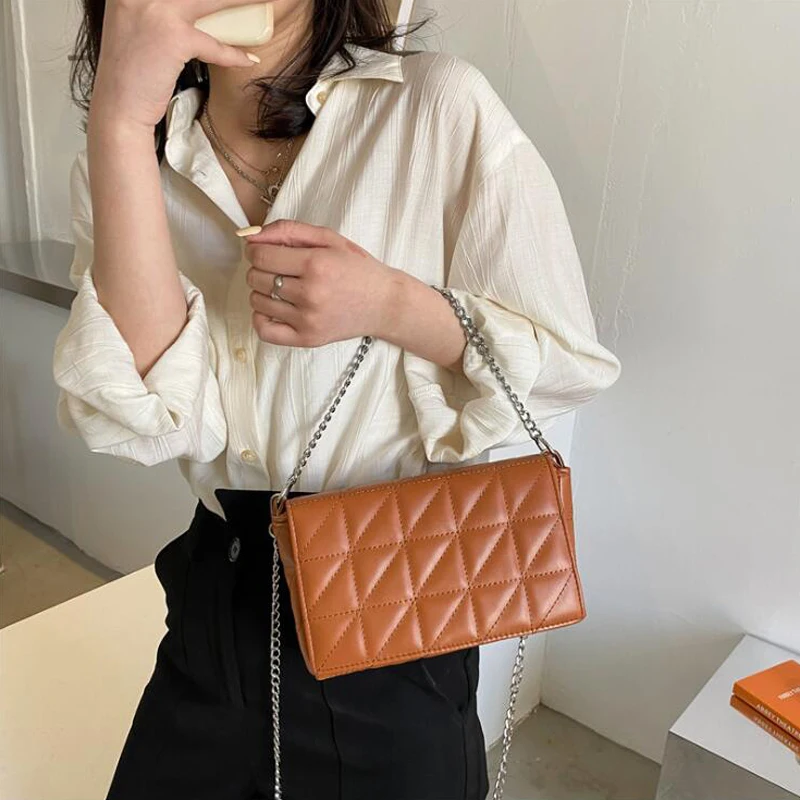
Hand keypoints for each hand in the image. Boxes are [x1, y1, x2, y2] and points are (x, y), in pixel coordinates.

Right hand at [88, 0, 260, 133]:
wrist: (118, 106)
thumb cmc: (131, 71)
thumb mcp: (135, 23)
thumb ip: (154, 6)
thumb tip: (192, 8)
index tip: (222, 2)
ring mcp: (155, 9)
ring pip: (212, 1)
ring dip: (243, 2)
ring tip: (265, 2)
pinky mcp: (173, 37)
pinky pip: (213, 43)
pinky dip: (233, 54)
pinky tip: (247, 57)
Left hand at [241, 219, 399, 346]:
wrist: (385, 304)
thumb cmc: (358, 269)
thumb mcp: (329, 238)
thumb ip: (289, 230)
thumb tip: (251, 237)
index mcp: (316, 264)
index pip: (260, 256)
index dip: (255, 250)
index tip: (264, 251)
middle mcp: (310, 293)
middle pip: (256, 278)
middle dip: (261, 269)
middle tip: (279, 268)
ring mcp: (308, 319)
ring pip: (257, 301)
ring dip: (262, 291)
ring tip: (282, 287)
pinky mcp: (307, 338)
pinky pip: (265, 330)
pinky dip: (261, 317)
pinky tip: (274, 308)